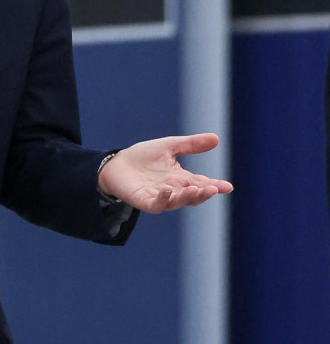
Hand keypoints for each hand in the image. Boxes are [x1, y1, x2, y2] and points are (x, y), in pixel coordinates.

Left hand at [97, 133, 233, 212]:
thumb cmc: (143, 156)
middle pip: (192, 196)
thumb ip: (191, 145)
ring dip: (187, 197)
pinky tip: (167, 190)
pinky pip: (155, 204)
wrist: (116, 163)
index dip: (215, 186)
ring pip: (177, 202)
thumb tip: (216, 138)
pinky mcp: (143, 201)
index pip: (202, 184)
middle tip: (213, 189)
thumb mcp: (169, 146)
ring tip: (196, 189)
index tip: (228, 187)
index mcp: (181, 179)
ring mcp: (158, 197)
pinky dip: (163, 199)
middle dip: (203, 193)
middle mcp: (173, 190)